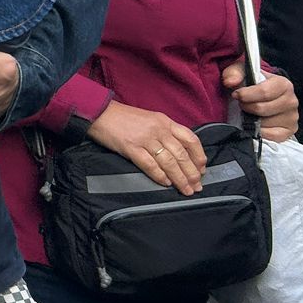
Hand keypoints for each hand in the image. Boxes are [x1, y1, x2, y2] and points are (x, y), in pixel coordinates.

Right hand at [86, 101, 207, 194]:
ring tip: (185, 190)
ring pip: (169, 162)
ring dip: (179, 179)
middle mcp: (159, 130)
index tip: (202, 169)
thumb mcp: (150, 119)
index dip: (199, 156)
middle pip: (181, 154)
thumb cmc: (124, 117)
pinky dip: (159, 176)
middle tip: (197, 186)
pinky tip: (166, 183)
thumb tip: (179, 152)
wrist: (100, 113)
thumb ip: (165, 132)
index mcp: (165, 122)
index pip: (191, 139)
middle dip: (192, 173)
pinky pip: (150, 165)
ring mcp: (145, 139)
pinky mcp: (131, 148)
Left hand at [222, 62, 299, 142]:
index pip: (264, 92)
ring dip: (251, 120)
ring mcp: (291, 118)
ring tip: (249, 113)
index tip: (236, 95)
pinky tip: (255, 125)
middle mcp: (291, 101)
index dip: (246, 95)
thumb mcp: (241, 72)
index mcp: (283, 84)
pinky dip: (260, 132)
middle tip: (242, 105)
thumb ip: (234, 73)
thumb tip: (230, 81)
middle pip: (262, 109)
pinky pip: (272, 136)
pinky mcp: (288, 131)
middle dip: (246, 107)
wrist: (258, 98)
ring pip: (264, 123)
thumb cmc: (250, 84)